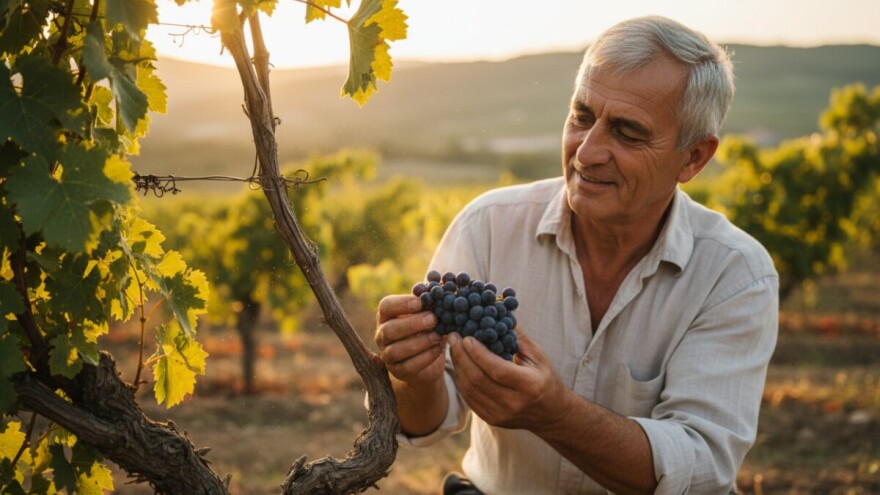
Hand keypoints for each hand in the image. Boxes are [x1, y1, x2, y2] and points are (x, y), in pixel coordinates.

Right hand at [375, 295, 444, 385]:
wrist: (427, 360)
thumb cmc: (426, 329)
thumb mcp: (426, 314)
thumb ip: (429, 304)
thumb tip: (439, 291)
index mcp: (386, 316)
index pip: (386, 306)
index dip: (402, 304)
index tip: (421, 302)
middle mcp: (382, 335)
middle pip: (390, 329)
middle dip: (412, 324)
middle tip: (433, 319)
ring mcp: (387, 355)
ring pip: (397, 350)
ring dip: (419, 342)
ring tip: (437, 336)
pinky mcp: (398, 372)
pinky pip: (409, 366)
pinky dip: (425, 357)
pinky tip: (438, 349)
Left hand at [447, 330, 572, 431]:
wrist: (550, 413)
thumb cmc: (545, 378)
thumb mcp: (538, 356)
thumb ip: (517, 337)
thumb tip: (498, 314)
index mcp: (528, 385)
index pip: (496, 369)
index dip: (477, 353)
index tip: (466, 337)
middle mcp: (513, 403)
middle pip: (478, 379)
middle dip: (462, 356)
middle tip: (453, 337)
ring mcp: (500, 414)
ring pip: (469, 389)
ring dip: (458, 366)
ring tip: (454, 348)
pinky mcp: (491, 419)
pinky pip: (469, 398)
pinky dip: (461, 379)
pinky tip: (460, 365)